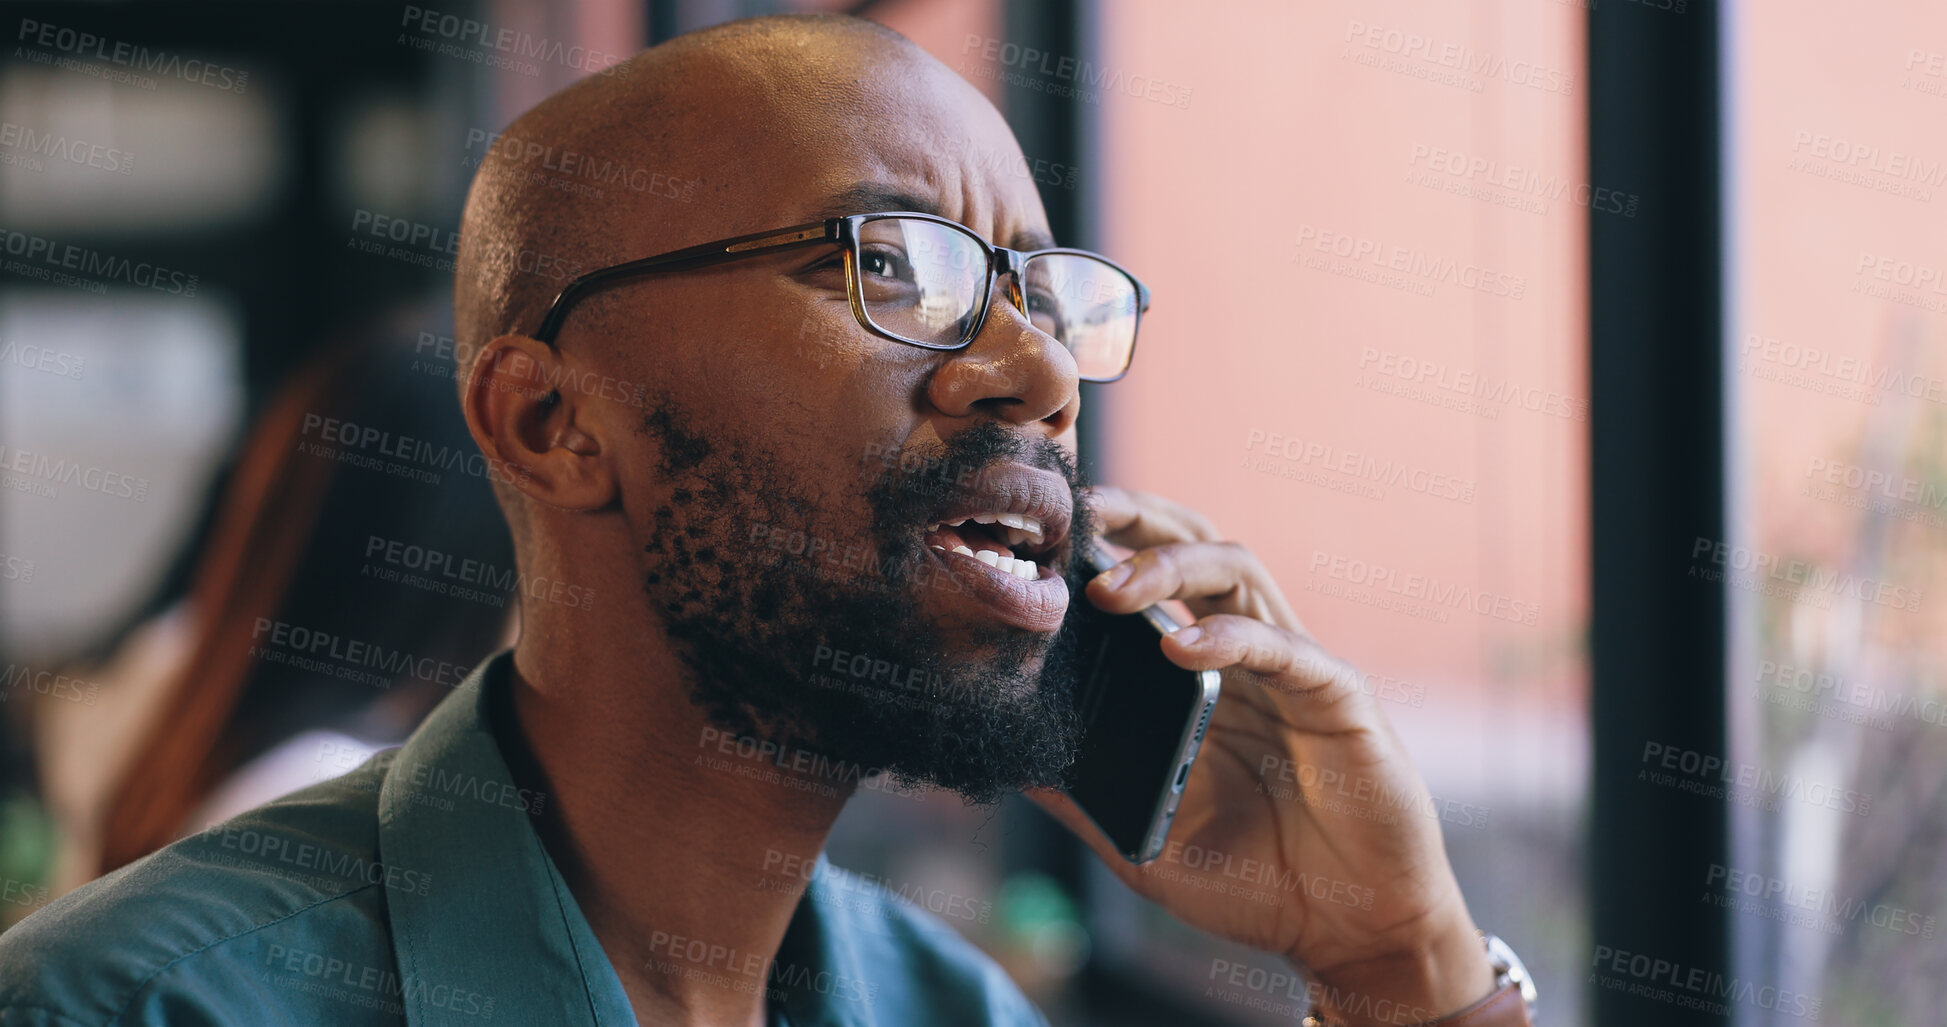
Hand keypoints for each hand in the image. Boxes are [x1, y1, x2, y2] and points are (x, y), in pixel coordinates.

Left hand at [1028, 486, 1494, 1025]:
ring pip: (1237, 571)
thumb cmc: (1258, 883)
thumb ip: (1084, 797)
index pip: (1150, 583)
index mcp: (1200, 677)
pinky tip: (1180, 646)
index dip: (1102, 549)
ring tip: (1109, 590)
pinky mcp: (1338, 699)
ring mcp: (1292, 670)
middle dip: (1136, 520)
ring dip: (1170, 567)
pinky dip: (1229, 636)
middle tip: (1077, 516)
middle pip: (1194, 545)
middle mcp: (1245, 656)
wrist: (1350, 933)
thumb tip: (1006, 759)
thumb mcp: (1144, 841)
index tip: (1039, 543)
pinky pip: (1284, 647)